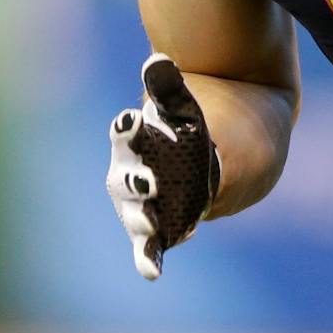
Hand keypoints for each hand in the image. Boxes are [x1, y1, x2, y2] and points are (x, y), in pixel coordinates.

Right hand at [106, 54, 221, 280]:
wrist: (207, 160)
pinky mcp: (156, 229)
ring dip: (141, 220)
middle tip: (147, 182)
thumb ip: (170, 88)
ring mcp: (140, 204)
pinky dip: (147, 260)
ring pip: (135, 214)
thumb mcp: (183, 107)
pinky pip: (149, 248)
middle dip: (134, 181)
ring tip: (151, 224)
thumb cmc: (185, 129)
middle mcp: (129, 174)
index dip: (127, 130)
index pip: (126, 134)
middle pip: (126, 178)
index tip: (131, 120)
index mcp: (133, 141)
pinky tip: (151, 272)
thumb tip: (157, 60)